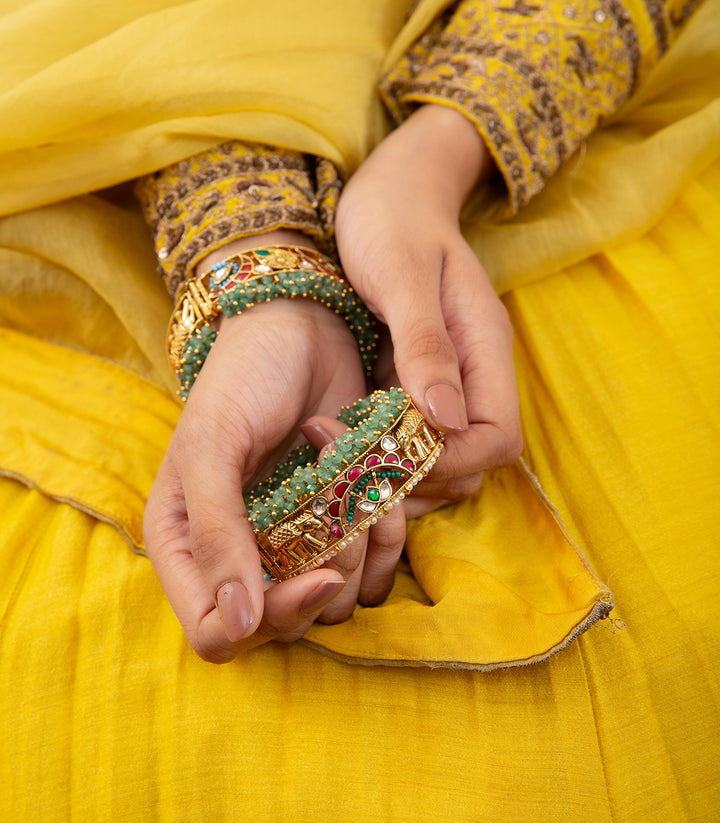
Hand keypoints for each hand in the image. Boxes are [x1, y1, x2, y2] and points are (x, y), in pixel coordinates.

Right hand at [144, 296, 369, 661]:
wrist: (300, 326)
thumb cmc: (243, 378)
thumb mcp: (213, 446)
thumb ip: (216, 533)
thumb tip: (236, 623)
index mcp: (188, 547)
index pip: (219, 634)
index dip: (268, 621)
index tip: (315, 574)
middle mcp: (241, 557)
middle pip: (284, 628)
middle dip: (322, 580)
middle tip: (340, 514)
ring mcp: (295, 543)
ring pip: (336, 604)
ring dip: (361, 551)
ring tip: (355, 484)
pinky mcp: (340, 523)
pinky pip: (374, 566)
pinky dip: (387, 535)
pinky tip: (378, 487)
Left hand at [335, 104, 522, 515]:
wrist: (389, 188)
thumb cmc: (392, 220)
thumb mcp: (400, 277)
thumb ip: (424, 345)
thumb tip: (446, 419)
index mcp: (484, 348)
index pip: (497, 438)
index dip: (449, 460)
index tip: (386, 452)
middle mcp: (473, 373)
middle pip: (474, 460)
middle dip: (419, 473)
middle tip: (353, 461)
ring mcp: (447, 380)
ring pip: (443, 458)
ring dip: (397, 468)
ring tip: (340, 451)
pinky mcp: (416, 382)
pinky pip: (410, 436)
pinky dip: (381, 450)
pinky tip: (340, 436)